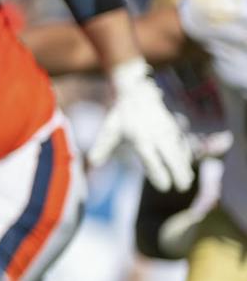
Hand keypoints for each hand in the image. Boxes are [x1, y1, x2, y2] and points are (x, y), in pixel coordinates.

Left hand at [89, 59, 193, 191]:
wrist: (137, 93)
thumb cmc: (121, 115)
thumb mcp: (110, 129)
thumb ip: (103, 146)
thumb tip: (92, 162)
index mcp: (140, 137)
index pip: (150, 158)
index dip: (158, 172)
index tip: (164, 187)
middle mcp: (155, 134)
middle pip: (169, 155)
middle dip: (177, 171)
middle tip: (183, 188)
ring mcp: (167, 130)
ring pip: (178, 150)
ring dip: (184, 165)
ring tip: (187, 181)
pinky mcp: (173, 127)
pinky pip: (181, 143)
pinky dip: (185, 154)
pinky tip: (186, 166)